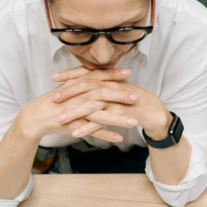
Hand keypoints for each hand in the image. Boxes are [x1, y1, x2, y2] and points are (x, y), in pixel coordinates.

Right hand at [14, 68, 138, 142]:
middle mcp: (78, 96)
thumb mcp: (68, 87)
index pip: (98, 76)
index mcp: (77, 84)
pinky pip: (92, 131)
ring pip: (100, 114)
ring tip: (134, 123)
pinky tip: (118, 138)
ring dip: (118, 119)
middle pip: (103, 94)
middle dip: (121, 96)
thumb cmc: (53, 102)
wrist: (35, 117)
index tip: (129, 72)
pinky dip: (105, 135)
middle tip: (138, 98)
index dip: (113, 74)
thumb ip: (81, 80)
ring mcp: (76, 111)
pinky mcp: (74, 125)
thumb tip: (95, 73)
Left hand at [52, 67, 171, 139]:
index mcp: (108, 78)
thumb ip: (102, 83)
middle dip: (68, 93)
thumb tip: (84, 80)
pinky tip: (76, 133)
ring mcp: (115, 101)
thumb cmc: (132, 100)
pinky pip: (101, 121)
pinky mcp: (120, 114)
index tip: (54, 77)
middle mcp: (111, 86)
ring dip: (74, 112)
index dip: (69, 74)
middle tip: (53, 100)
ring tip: (60, 119)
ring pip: (91, 105)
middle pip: (85, 87)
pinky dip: (87, 127)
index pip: (86, 73)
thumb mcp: (116, 88)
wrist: (153, 111)